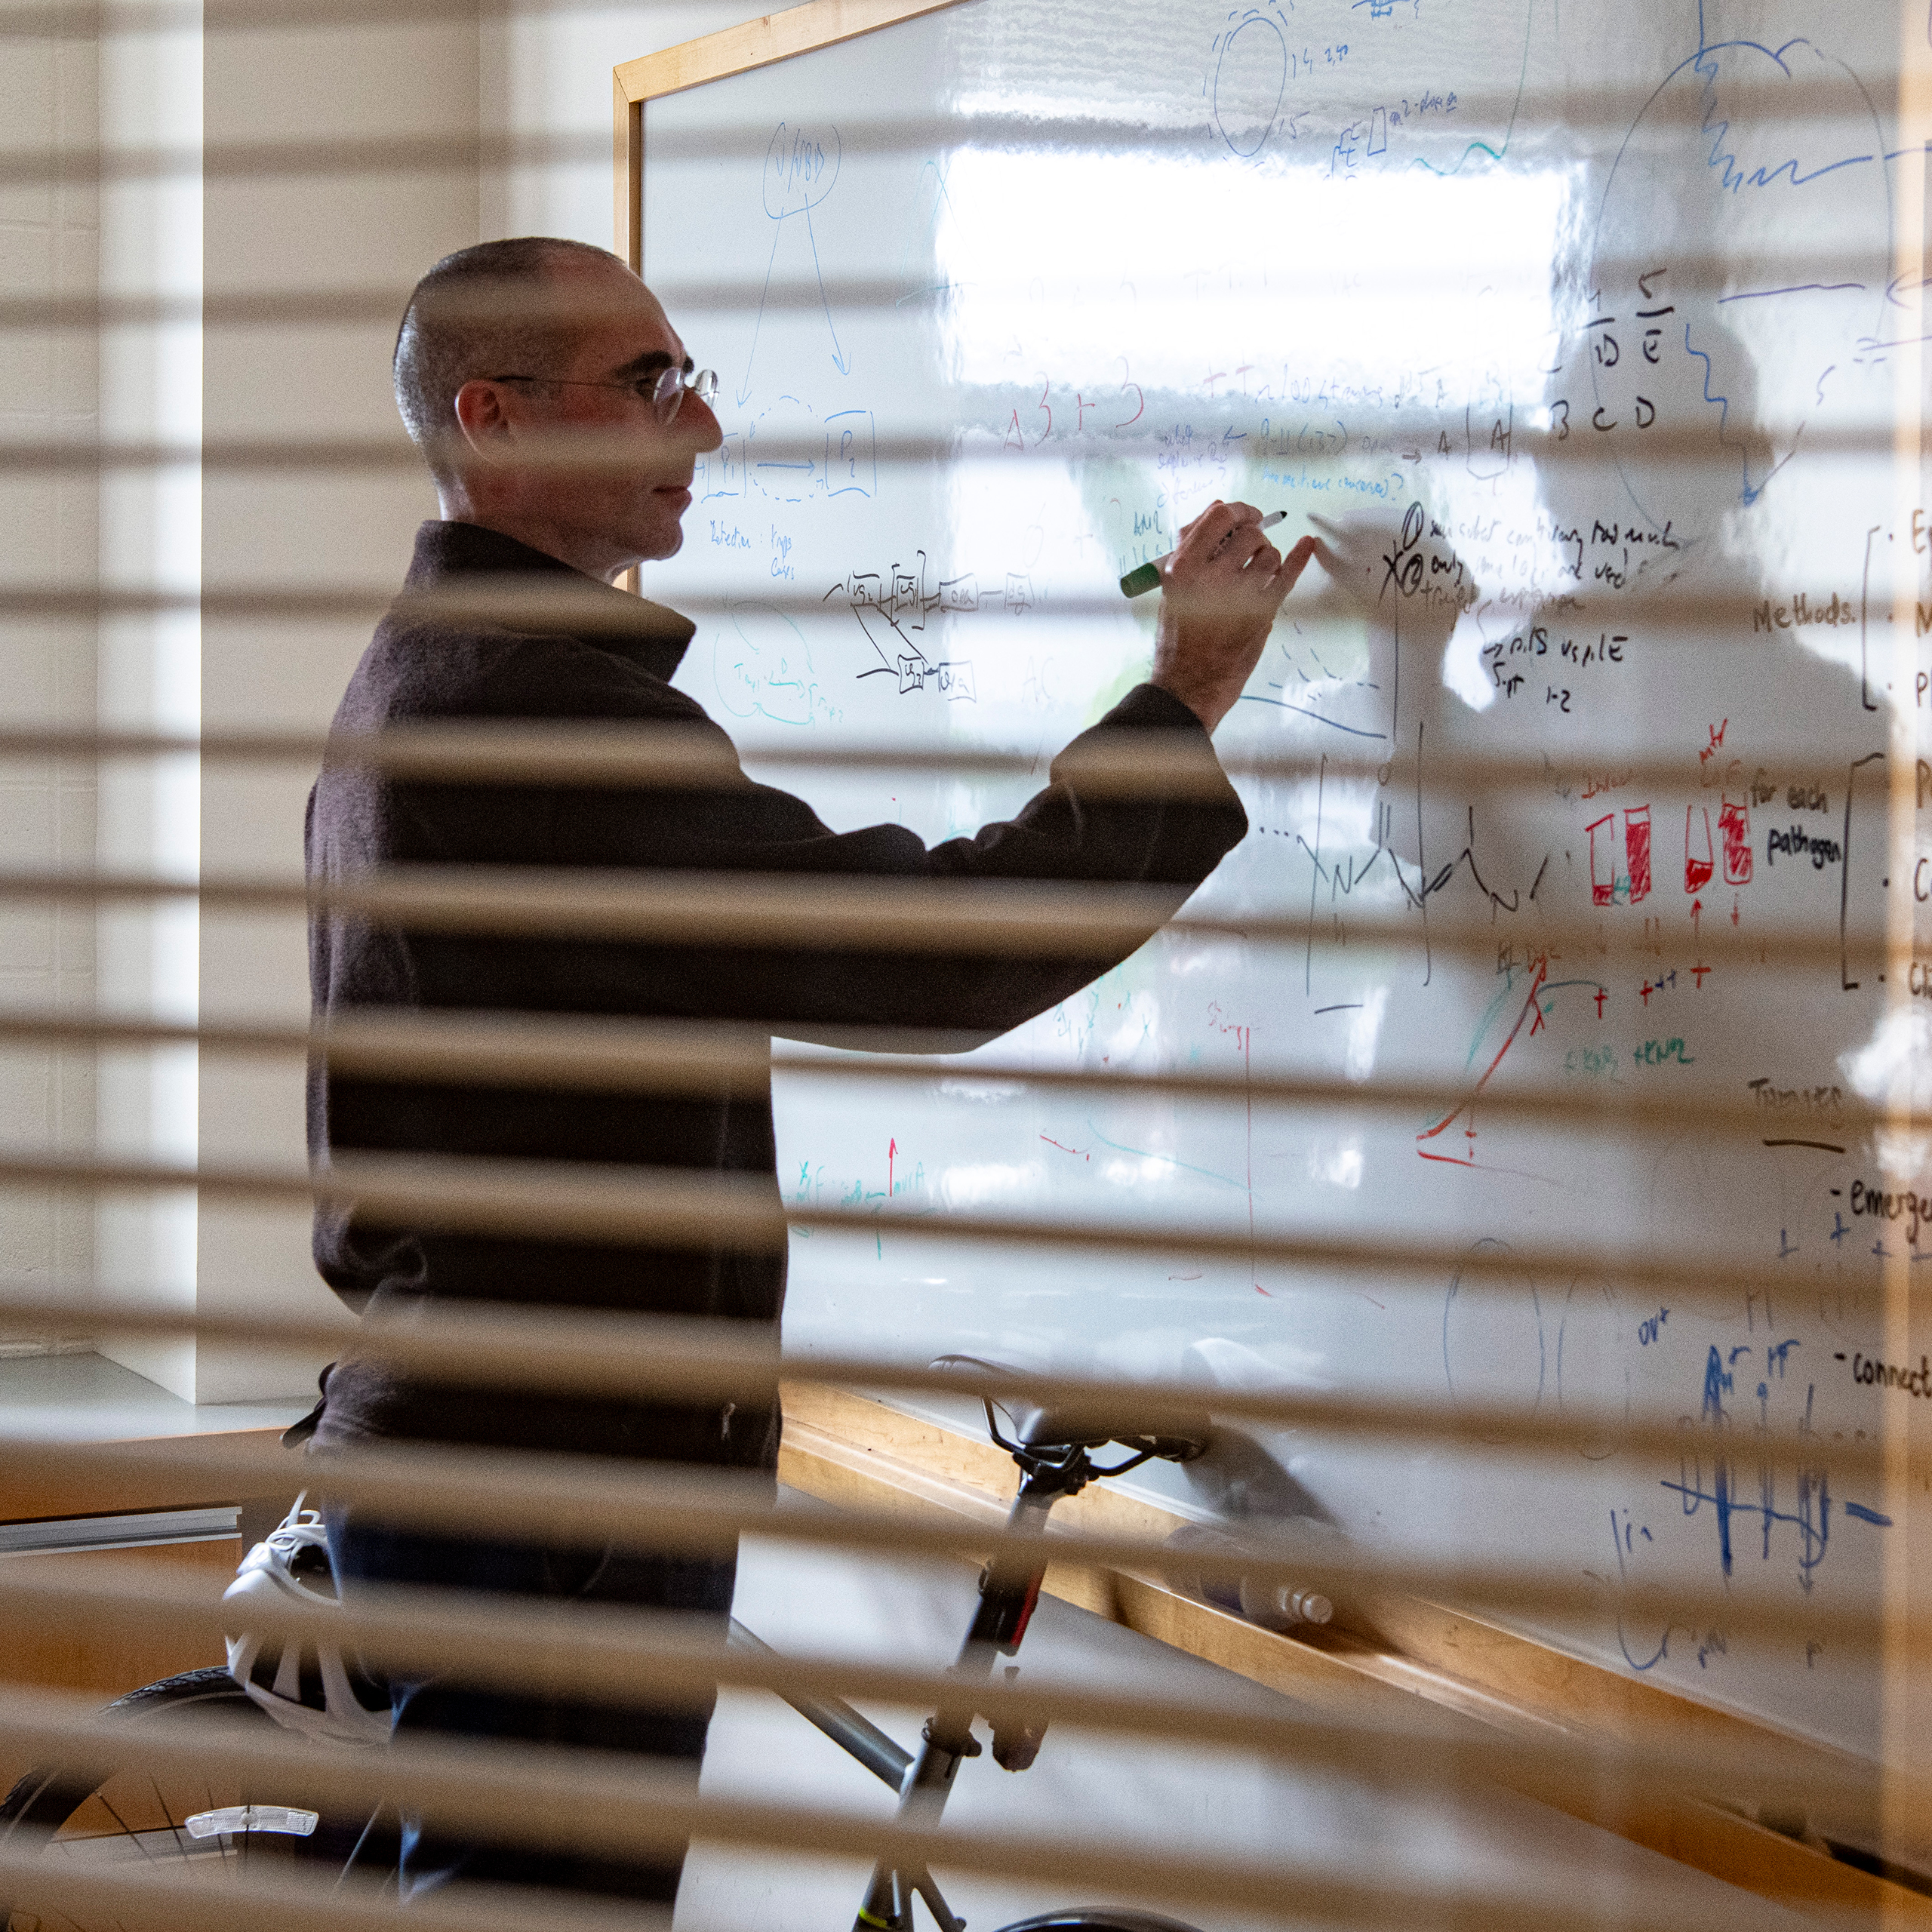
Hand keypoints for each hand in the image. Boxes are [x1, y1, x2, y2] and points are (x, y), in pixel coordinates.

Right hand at [1151, 501, 1320, 731]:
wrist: (1188, 683)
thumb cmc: (1178, 635)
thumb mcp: (1172, 587)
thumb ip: (1191, 546)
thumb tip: (1217, 507)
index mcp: (1183, 565)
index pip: (1220, 516)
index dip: (1239, 510)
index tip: (1248, 515)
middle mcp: (1211, 575)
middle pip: (1249, 533)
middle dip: (1254, 537)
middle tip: (1251, 550)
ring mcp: (1239, 594)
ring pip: (1269, 555)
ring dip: (1268, 558)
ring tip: (1257, 574)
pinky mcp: (1261, 613)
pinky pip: (1287, 575)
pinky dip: (1300, 557)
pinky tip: (1307, 545)